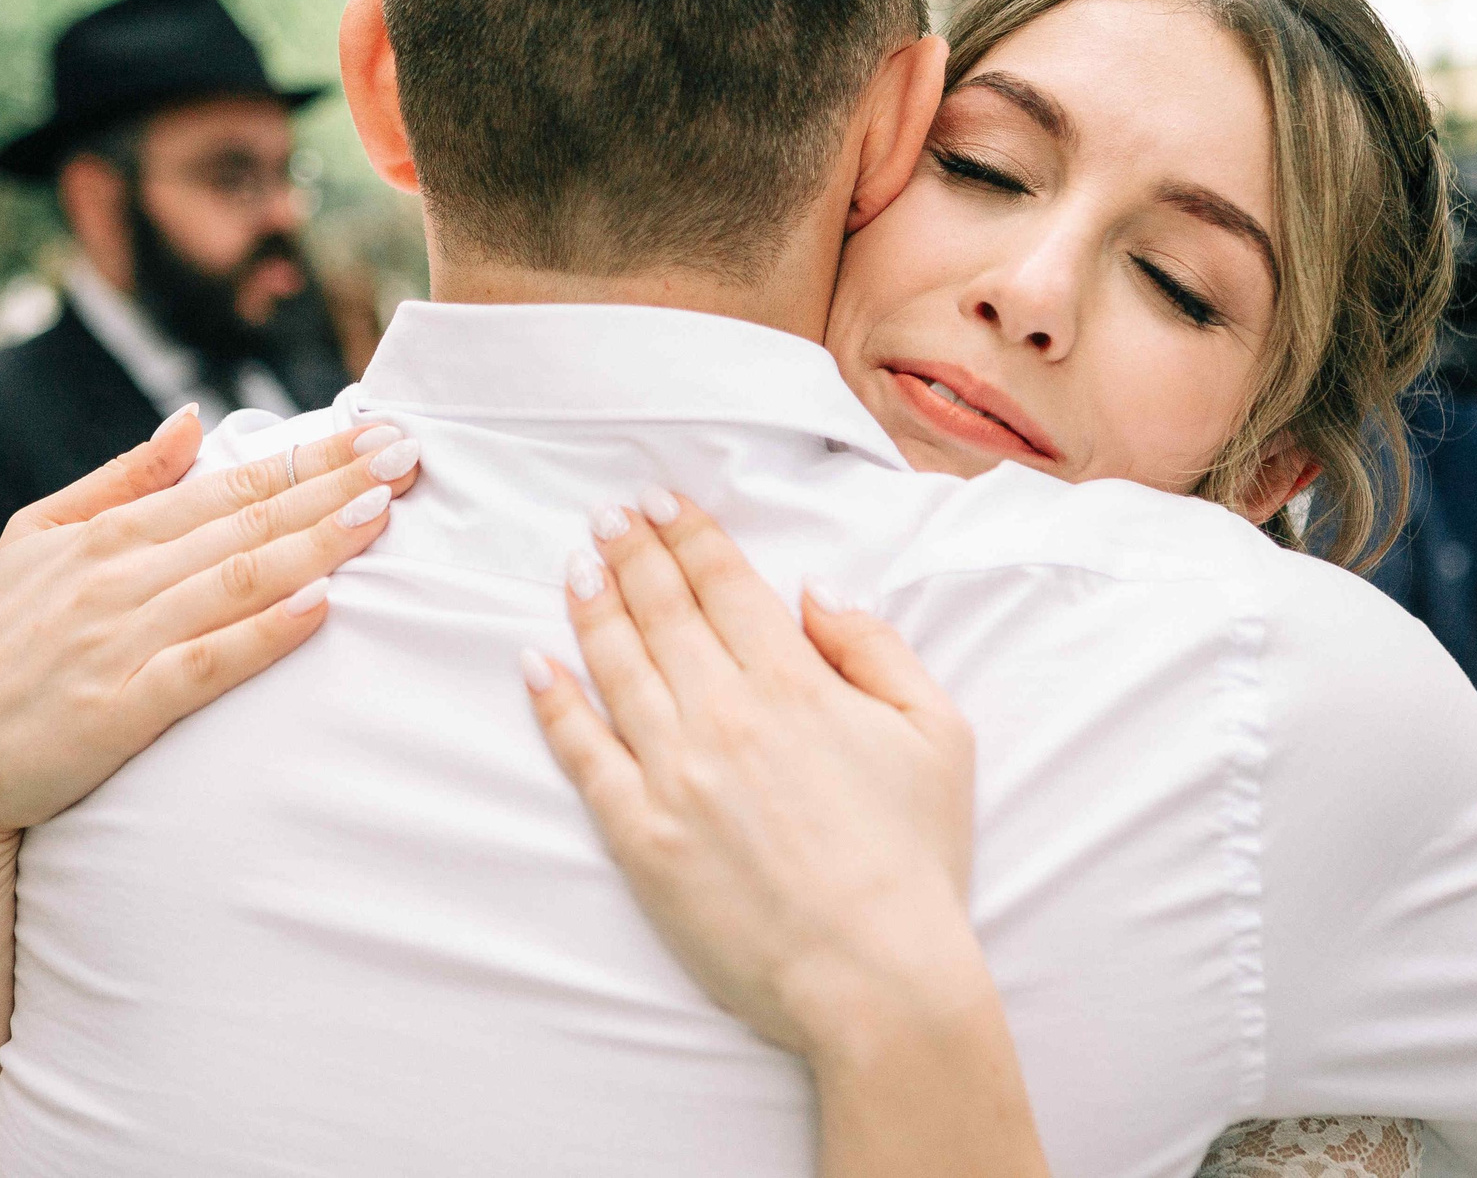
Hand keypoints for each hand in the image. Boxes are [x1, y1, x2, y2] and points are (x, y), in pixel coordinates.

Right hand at [0, 407, 423, 859]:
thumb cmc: (0, 645)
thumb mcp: (36, 540)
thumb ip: (119, 481)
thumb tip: (190, 419)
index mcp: (106, 535)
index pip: (228, 485)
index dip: (309, 456)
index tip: (378, 432)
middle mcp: (116, 579)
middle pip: (245, 523)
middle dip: (333, 485)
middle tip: (406, 455)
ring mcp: (118, 643)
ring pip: (236, 583)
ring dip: (313, 545)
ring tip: (379, 515)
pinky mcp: (120, 709)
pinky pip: (204, 665)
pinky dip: (261, 634)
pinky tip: (316, 607)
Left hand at [524, 493, 983, 1059]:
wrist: (876, 975)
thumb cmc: (915, 858)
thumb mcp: (938, 734)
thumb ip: (874, 649)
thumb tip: (814, 593)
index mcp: (795, 684)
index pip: (725, 585)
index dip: (689, 535)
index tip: (661, 501)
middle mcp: (724, 715)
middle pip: (662, 611)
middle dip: (631, 552)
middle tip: (608, 515)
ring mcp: (673, 774)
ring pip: (617, 666)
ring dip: (593, 605)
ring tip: (577, 565)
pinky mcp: (638, 835)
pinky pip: (583, 753)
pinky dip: (556, 702)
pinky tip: (537, 663)